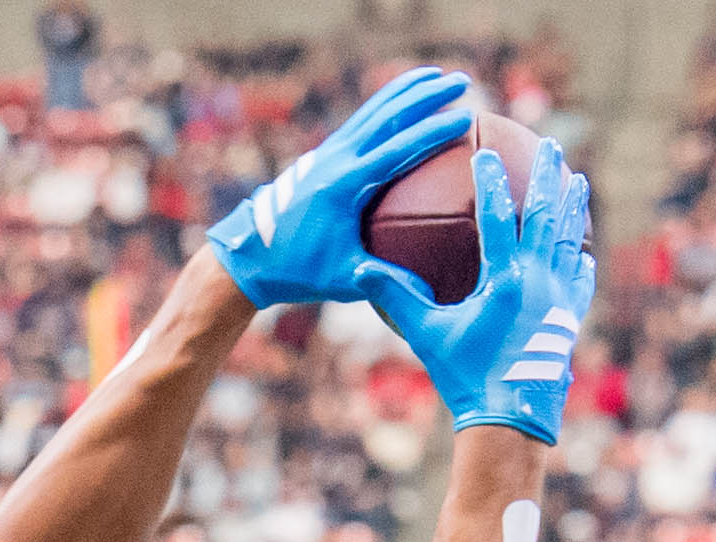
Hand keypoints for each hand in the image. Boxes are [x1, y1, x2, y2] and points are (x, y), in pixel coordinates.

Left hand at [202, 65, 472, 309]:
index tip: (465, 118)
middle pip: (388, 115)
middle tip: (461, 81)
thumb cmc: (299, 271)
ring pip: (374, 109)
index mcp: (344, 185)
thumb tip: (432, 291)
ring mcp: (329, 151)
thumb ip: (386, 280)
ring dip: (407, 89)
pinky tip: (404, 96)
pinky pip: (362, 119)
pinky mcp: (326, 154)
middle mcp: (336, 158)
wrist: (250, 255)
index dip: (432, 132)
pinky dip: (386, 102)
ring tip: (438, 74)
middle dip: (427, 95)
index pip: (397, 149)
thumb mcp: (344, 279)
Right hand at [360, 132, 591, 441]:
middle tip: (553, 146)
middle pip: (547, 217)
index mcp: (504, 281)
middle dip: (549, 177)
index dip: (490, 181)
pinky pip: (579, 282)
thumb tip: (359, 269)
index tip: (485, 152)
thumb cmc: (465, 377)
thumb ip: (397, 298)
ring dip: (572, 209)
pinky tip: (582, 252)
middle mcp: (538, 283)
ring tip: (579, 181)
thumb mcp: (427, 336)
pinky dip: (579, 262)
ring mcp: (559, 301)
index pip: (496, 217)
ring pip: (570, 242)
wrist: (510, 422)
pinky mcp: (568, 321)